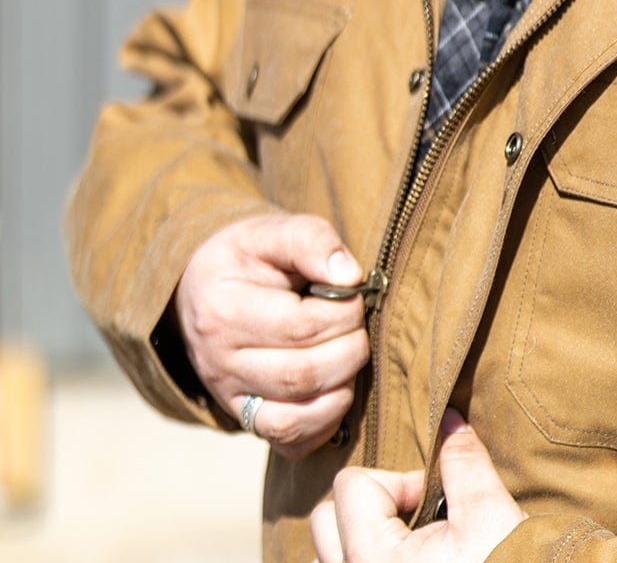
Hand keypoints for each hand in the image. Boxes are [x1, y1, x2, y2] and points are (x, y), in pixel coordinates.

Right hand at [174, 212, 370, 458]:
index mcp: (223, 311)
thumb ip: (311, 241)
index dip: (344, 312)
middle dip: (350, 350)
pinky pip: (287, 441)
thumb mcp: (271, 231)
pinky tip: (336, 388)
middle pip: (302, 376)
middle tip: (358, 325)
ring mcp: (229, 398)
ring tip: (349, 354)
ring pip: (293, 418)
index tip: (355, 293)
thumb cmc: (248, 258)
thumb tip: (350, 275)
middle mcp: (219, 363)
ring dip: (341, 390)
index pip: (300, 326)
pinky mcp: (244, 419)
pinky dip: (323, 423)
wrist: (202, 289)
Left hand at [310, 412, 524, 561]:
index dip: (398, 480)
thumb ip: (463, 460)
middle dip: (370, 506)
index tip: (433, 501)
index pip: (351, 485)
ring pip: (329, 555)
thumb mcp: (490, 514)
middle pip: (326, 519)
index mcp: (372, 560)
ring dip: (360, 539)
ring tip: (406, 546)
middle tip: (415, 518)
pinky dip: (363, 562)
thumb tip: (449, 420)